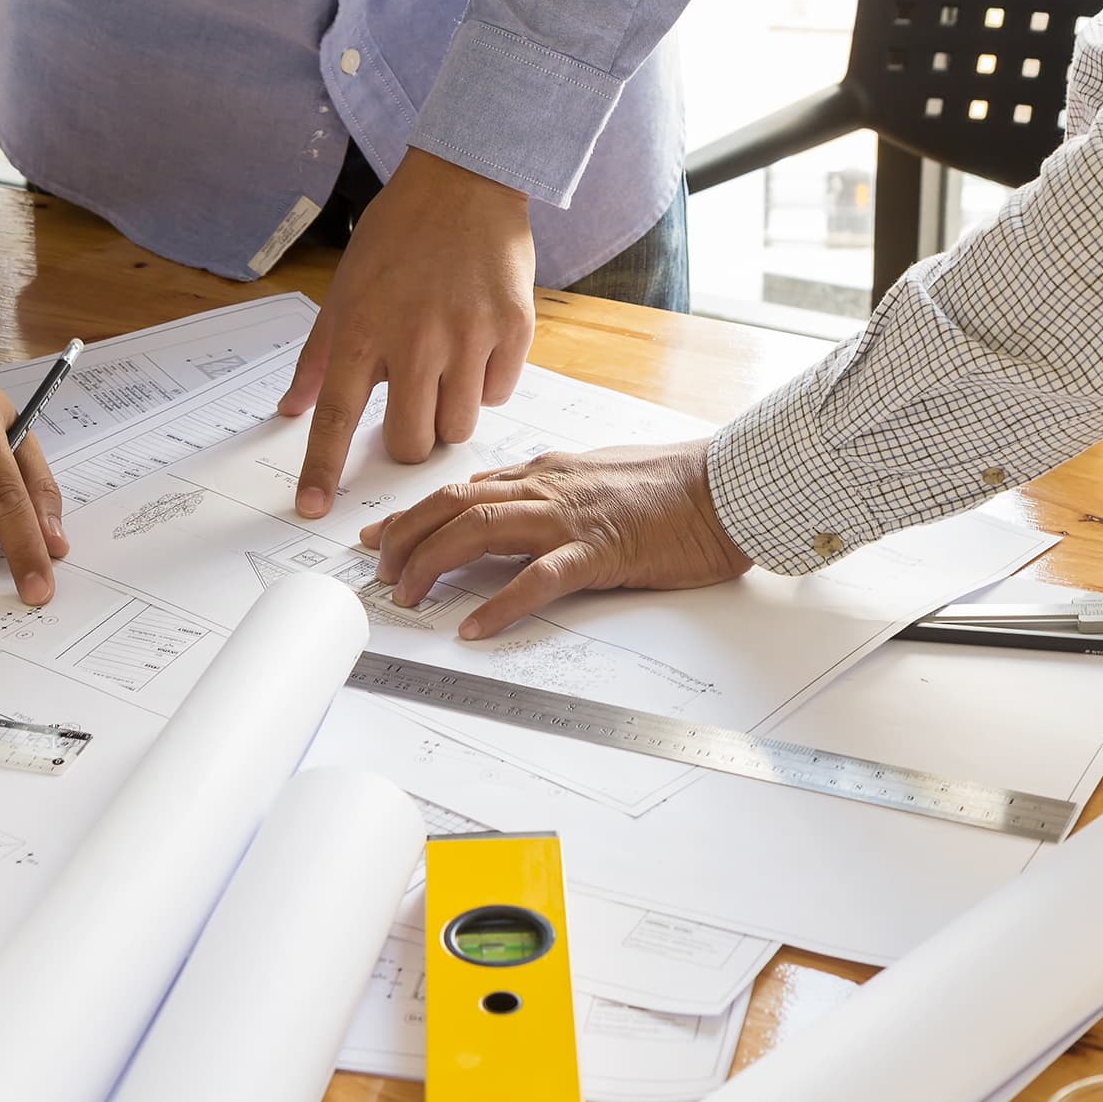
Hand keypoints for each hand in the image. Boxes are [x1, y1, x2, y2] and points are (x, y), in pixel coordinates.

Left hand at [279, 148, 535, 517]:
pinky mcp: (512, 328)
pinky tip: (478, 346)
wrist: (464, 181)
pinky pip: (499, 395)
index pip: (335, 417)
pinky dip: (487, 384)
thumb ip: (317, 358)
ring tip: (446, 370)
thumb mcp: (344, 291)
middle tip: (412, 407)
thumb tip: (287, 410)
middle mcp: (414, 338)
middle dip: (409, 440)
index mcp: (363, 330)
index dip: (322, 469)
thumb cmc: (397, 237)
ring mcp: (468, 335)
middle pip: (411, 443)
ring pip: (458, 427)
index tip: (312, 509)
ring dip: (450, 413)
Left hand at [359, 440, 752, 638]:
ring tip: (407, 597)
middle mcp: (546, 488)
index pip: (460, 490)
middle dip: (405, 538)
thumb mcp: (595, 476)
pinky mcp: (600, 552)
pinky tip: (474, 627)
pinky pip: (539, 577)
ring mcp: (570, 518)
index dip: (410, 514)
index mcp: (544, 474)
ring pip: (480, 530)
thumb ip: (549, 488)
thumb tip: (506, 501)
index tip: (375, 538)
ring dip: (434, 564)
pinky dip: (500, 603)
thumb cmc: (671, 487)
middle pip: (453, 505)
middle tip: (379, 573)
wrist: (726, 486)